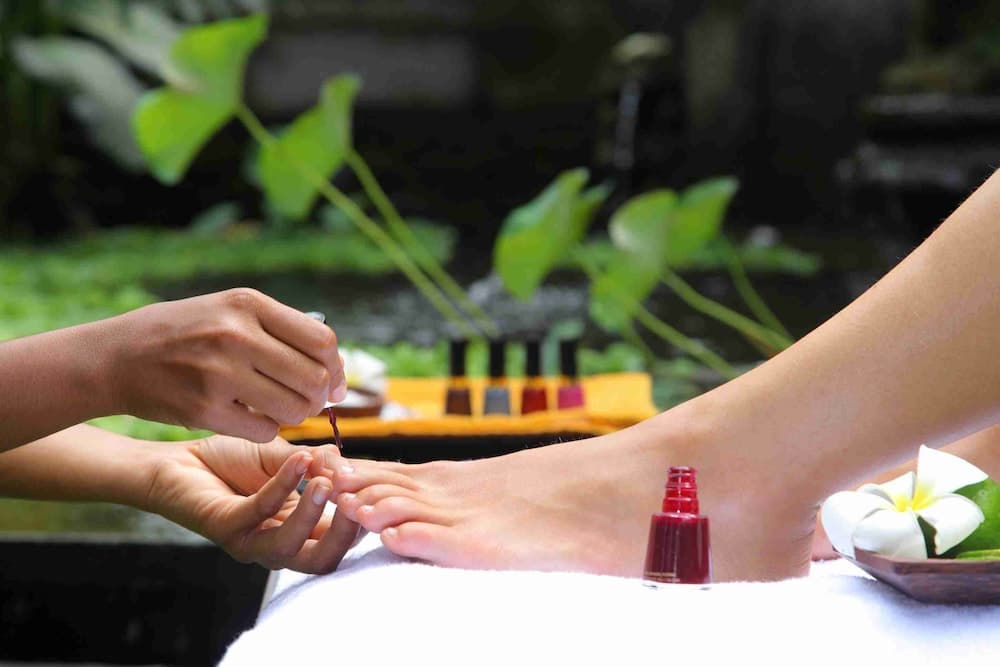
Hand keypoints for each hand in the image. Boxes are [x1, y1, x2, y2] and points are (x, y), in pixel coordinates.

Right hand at [106, 288, 345, 441]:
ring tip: (282, 410)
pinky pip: (264, 430)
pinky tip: (254, 419)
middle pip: (314, 378)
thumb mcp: (228, 310)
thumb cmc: (182, 334)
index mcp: (247, 304)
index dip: (337, 368)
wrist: (115, 357)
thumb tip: (335, 365)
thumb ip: (278, 328)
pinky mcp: (203, 409)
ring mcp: (218, 373)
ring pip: (294, 408)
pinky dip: (268, 430)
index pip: (322, 341)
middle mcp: (236, 335)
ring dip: (297, 415)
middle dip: (321, 397)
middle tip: (311, 402)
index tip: (335, 383)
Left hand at [146, 434, 361, 572]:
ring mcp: (250, 540)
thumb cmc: (231, 461)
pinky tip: (298, 460)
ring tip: (328, 481)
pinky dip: (284, 485)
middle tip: (361, 500)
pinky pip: (261, 512)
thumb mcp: (285, 457)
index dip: (361, 517)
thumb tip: (347, 464)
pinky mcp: (225, 527)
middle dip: (346, 534)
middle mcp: (276, 543)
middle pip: (323, 560)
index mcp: (298, 529)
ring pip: (292, 547)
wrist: (178, 460)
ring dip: (313, 514)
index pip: (340, 538)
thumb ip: (316, 463)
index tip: (377, 486)